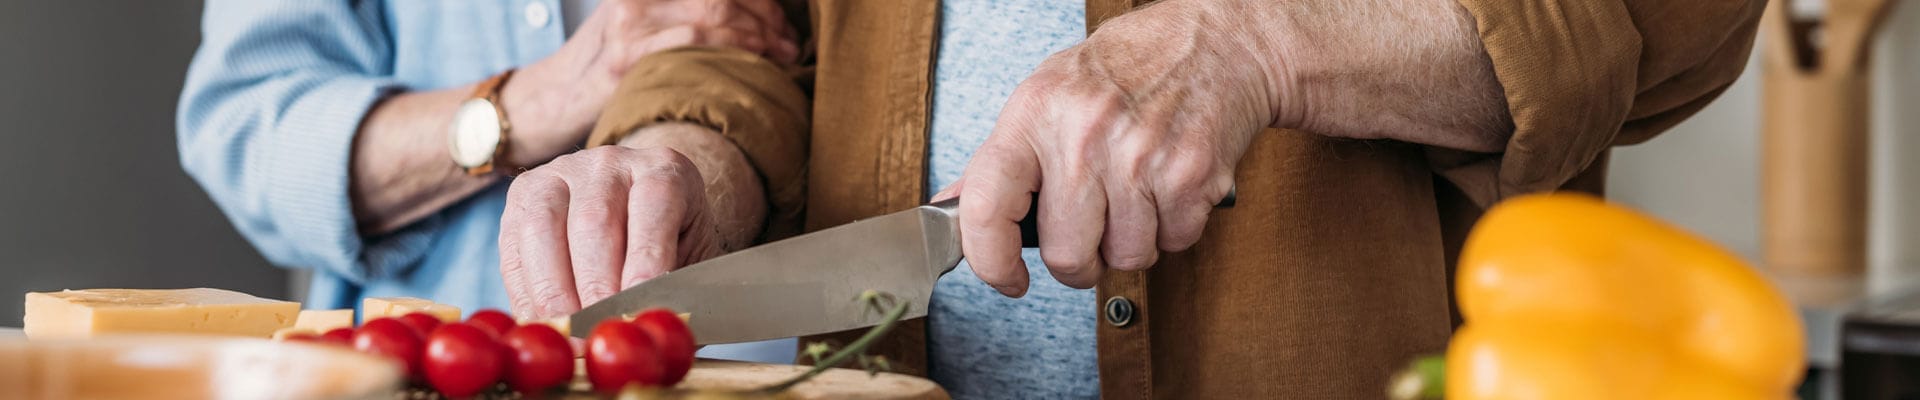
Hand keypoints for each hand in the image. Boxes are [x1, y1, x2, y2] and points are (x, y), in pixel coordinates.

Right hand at [499, 145, 724, 318]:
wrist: (635, 207)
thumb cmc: (670, 242)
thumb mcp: (690, 256)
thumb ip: (678, 287)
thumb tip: (654, 328)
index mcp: (663, 169)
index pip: (654, 204)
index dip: (644, 258)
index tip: (636, 307)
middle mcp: (610, 162)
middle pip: (594, 221)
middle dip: (594, 286)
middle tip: (598, 330)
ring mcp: (561, 172)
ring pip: (544, 227)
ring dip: (554, 290)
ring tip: (568, 334)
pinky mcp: (524, 193)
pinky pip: (513, 244)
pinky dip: (525, 291)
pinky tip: (540, 323)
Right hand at [501, 0, 798, 167]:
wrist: (545, 104)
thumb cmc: (601, 71)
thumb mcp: (638, 28)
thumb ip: (682, 19)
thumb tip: (748, 22)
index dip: (760, 1)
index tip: (782, 25)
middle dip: (766, 19)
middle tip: (789, 48)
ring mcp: (629, 27)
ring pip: (714, 17)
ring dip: (757, 40)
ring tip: (779, 61)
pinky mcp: (625, 63)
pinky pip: (693, 49)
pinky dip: (731, 57)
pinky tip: (748, 73)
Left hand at [952, 1, 1277, 296]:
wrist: (1216, 41)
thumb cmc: (1128, 67)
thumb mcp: (1048, 93)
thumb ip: (1002, 157)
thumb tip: (956, 208)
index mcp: (1035, 113)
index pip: (987, 206)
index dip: (990, 261)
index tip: (1006, 279)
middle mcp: (1084, 135)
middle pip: (1066, 254)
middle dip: (1080, 260)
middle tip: (1090, 231)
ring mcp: (1140, 156)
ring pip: (1124, 258)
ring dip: (1131, 242)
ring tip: (1136, 194)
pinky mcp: (1191, 175)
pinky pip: (1173, 244)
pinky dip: (1173, 228)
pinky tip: (1168, 187)